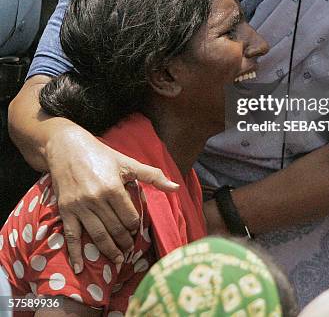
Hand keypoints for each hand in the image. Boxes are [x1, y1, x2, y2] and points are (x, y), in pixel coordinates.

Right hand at [46, 125, 178, 272]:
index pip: (129, 217)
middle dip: (124, 242)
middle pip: (115, 229)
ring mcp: (79, 206)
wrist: (68, 148)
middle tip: (129, 248)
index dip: (134, 226)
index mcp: (113, 188)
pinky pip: (71, 236)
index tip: (135, 229)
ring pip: (97, 235)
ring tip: (117, 259)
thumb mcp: (128, 162)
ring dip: (109, 250)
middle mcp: (96, 199)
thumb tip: (176, 187)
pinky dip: (75, 254)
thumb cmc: (102, 155)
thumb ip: (153, 175)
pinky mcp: (65, 211)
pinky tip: (80, 268)